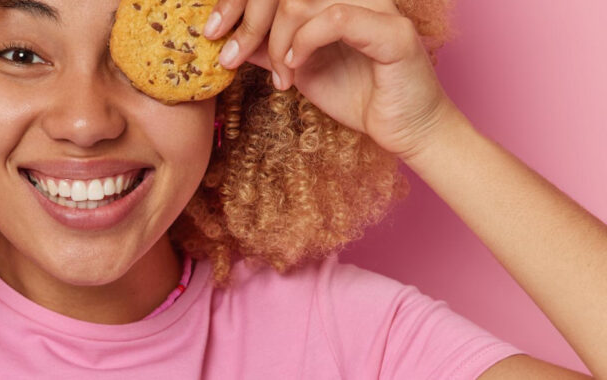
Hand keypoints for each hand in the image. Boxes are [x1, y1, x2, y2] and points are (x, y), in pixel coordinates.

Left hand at [206, 0, 458, 158]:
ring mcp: (377, 5)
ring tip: (281, 74)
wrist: (404, 130)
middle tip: (228, 54)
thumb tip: (225, 36)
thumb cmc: (356, 95)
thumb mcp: (297, 69)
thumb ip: (268, 48)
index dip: (239, 1)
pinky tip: (295, 68)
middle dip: (246, 19)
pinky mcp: (393, 30)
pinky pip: (337, 18)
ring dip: (277, 42)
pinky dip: (305, 42)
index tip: (212, 31)